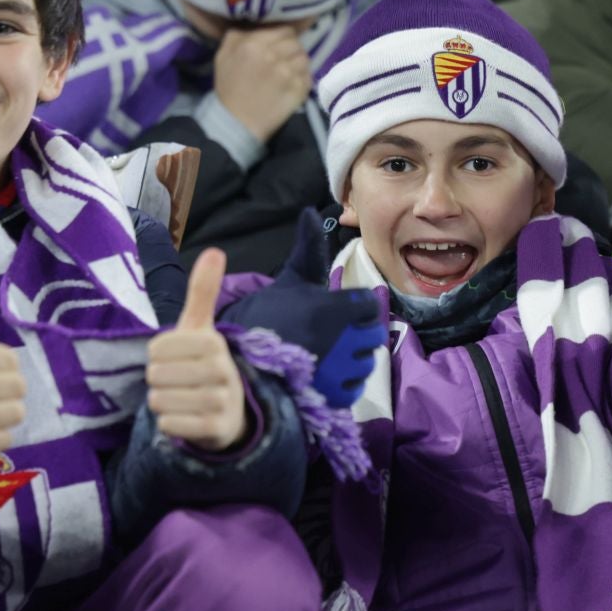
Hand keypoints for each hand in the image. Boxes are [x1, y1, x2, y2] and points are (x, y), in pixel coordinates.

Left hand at [147, 248, 247, 449]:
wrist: (230, 413)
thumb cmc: (204, 364)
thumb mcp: (201, 328)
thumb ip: (202, 291)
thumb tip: (215, 250)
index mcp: (213, 342)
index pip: (155, 350)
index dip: (158, 357)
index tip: (178, 359)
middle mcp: (221, 370)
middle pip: (155, 375)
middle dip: (160, 381)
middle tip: (180, 382)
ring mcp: (220, 401)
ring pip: (159, 401)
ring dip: (163, 403)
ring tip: (182, 399)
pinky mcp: (215, 430)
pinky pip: (169, 424)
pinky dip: (169, 424)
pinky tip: (185, 418)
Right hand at [213, 25, 312, 142]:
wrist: (237, 123)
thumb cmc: (229, 89)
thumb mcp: (223, 56)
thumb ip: (236, 36)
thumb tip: (251, 27)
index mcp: (254, 44)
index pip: (284, 30)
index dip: (283, 37)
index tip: (279, 46)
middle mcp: (273, 55)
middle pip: (296, 43)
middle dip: (291, 50)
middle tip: (285, 60)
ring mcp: (288, 73)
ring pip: (305, 58)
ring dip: (299, 64)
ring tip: (291, 72)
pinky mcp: (299, 89)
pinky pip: (309, 76)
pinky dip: (303, 79)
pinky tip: (293, 85)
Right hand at [223, 209, 380, 408]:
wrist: (238, 360)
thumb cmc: (265, 316)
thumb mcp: (289, 280)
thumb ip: (308, 249)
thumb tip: (311, 212)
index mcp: (330, 309)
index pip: (370, 303)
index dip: (359, 304)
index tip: (343, 308)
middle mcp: (337, 341)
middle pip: (373, 334)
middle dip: (359, 331)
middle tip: (337, 331)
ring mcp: (335, 372)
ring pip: (366, 363)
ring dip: (354, 358)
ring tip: (330, 353)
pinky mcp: (328, 397)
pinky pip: (354, 389)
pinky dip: (345, 383)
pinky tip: (326, 373)